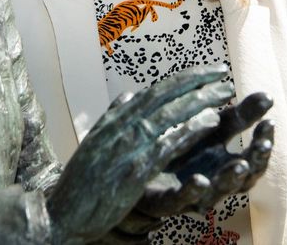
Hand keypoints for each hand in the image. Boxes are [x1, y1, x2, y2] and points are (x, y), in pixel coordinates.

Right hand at [47, 65, 237, 243]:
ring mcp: (128, 146)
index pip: (155, 90)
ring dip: (200, 101)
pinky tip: (210, 122)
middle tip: (224, 76)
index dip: (184, 79)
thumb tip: (130, 95)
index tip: (206, 72)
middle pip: (166, 95)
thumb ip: (113, 117)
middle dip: (198, 82)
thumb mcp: (94, 142)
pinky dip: (190, 128)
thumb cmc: (80, 182)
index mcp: (115, 120)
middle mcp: (122, 126)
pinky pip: (168, 143)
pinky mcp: (135, 169)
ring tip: (225, 95)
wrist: (60, 213)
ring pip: (171, 114)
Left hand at [111, 94, 273, 238]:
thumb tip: (268, 95)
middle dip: (256, 161)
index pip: (252, 153)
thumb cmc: (178, 148)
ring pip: (219, 191)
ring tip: (241, 164)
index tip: (270, 120)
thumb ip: (235, 116)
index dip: (263, 139)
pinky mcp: (167, 200)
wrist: (134, 171)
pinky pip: (182, 200)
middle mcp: (214, 178)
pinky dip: (193, 191)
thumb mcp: (208, 128)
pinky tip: (200, 179)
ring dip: (231, 178)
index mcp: (224, 159)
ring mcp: (192, 192)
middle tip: (263, 144)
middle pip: (244, 176)